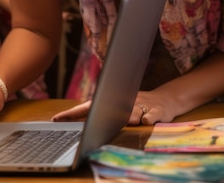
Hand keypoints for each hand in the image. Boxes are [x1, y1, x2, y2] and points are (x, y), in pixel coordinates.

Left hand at [50, 91, 176, 125]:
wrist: (167, 100)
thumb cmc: (137, 106)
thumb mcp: (118, 108)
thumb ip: (100, 114)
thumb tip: (80, 122)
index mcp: (113, 100)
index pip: (89, 106)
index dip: (72, 113)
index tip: (56, 118)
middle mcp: (125, 101)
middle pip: (108, 106)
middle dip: (95, 114)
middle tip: (83, 122)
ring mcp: (142, 105)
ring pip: (132, 110)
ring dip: (127, 116)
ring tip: (124, 120)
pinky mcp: (158, 111)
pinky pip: (152, 114)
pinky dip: (149, 117)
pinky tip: (146, 121)